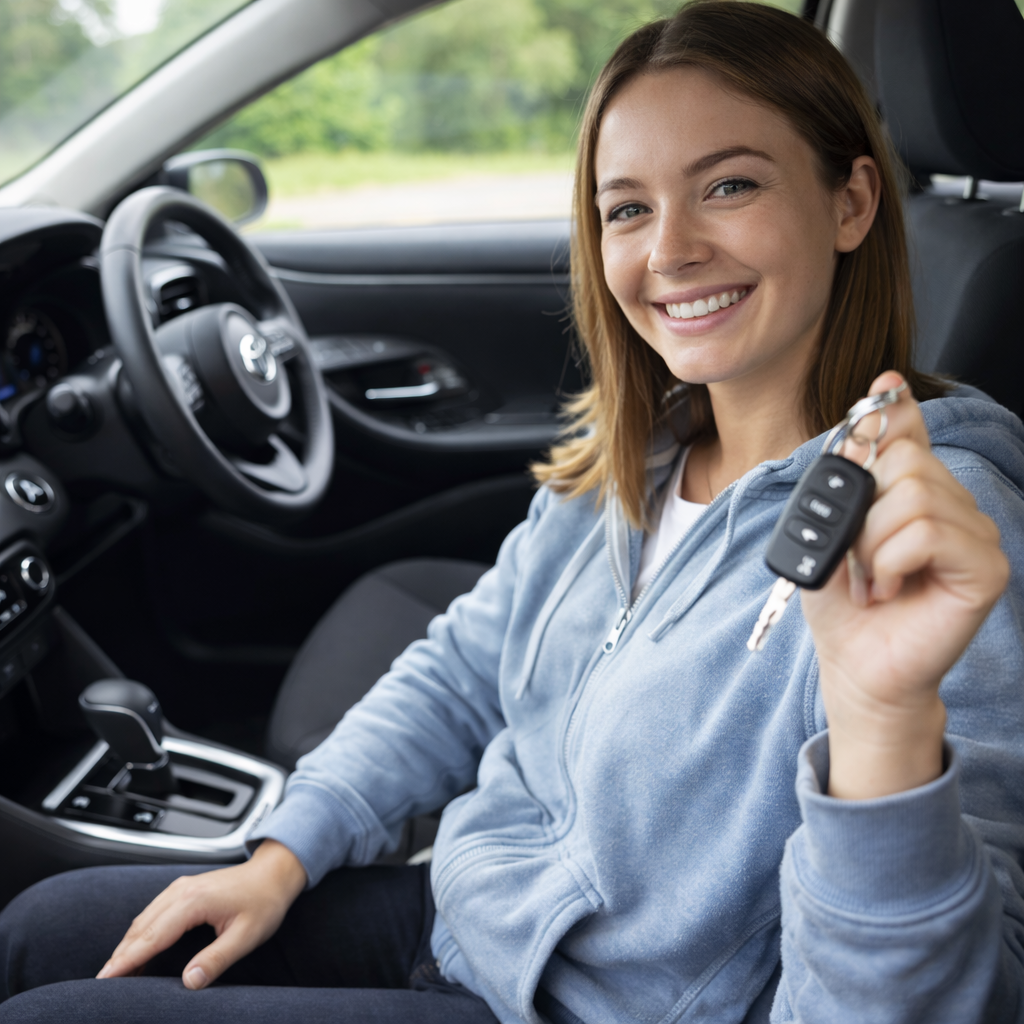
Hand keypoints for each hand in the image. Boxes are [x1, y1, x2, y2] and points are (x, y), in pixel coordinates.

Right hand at [96, 839, 306, 988]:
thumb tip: (189, 983)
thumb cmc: (265, 902)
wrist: (274, 873)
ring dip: (127, 946)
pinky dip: (139, 934)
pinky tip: (135, 952)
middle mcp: (181, 891)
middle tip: (100, 986)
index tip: (104, 981)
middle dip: (119, 957)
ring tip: (112, 975)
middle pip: (140, 928)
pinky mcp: (183, 890)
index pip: (151, 936)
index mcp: (193, 901)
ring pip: (143, 920)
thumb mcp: (247, 935)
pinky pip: (152, 914)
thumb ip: (217, 959)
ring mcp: (180, 888)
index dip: (126, 961)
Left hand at [801, 372, 1008, 799]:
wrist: (856, 666)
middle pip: (907, 460)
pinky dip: (891, 562)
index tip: (884, 385)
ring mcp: (975, 535)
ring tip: (873, 579)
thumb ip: (853, 477)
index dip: (895, 410)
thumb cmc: (843, 604)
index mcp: (915, 494)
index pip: (912, 434)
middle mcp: (952, 506)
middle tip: (859, 558)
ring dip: (872, 545)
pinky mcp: (985, 568)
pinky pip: (929, 532)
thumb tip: (876, 408)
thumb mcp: (831, 532)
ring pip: (915, 495)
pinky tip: (890, 590)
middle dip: (863, 512)